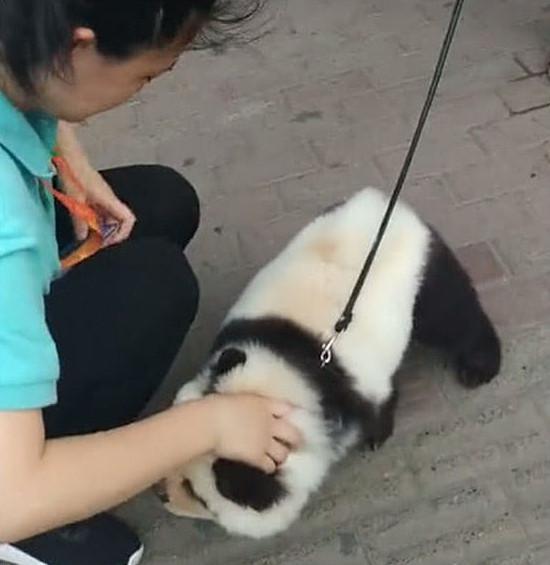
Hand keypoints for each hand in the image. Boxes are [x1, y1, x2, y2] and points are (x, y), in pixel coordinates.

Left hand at [56, 121, 135, 245]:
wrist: (68, 152)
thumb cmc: (73, 172)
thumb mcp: (75, 199)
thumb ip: (79, 220)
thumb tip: (83, 238)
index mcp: (109, 200)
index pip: (128, 219)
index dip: (122, 234)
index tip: (108, 242)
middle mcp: (110, 199)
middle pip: (120, 221)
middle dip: (111, 234)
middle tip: (96, 243)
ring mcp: (103, 196)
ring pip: (110, 217)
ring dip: (102, 228)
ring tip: (89, 236)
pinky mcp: (95, 193)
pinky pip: (101, 211)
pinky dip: (96, 220)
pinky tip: (84, 223)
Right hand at [205, 394, 301, 473]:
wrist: (210, 422)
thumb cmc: (217, 406)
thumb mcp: (237, 399)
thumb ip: (247, 407)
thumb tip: (244, 411)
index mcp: (264, 404)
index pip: (286, 408)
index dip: (291, 415)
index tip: (291, 419)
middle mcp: (269, 422)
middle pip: (292, 433)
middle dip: (295, 440)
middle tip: (294, 444)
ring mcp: (265, 441)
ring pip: (283, 453)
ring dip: (282, 456)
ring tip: (278, 459)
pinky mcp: (256, 457)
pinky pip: (269, 466)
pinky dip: (269, 467)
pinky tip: (266, 468)